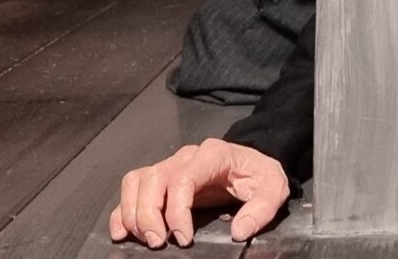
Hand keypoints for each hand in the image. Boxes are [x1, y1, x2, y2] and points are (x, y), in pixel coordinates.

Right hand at [109, 138, 289, 247]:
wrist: (254, 163)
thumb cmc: (260, 175)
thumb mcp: (274, 187)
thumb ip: (262, 208)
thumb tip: (239, 231)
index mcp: (214, 155)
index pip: (183, 178)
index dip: (176, 210)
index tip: (183, 238)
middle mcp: (187, 156)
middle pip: (154, 179)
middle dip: (149, 215)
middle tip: (159, 243)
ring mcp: (171, 165)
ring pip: (137, 181)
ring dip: (134, 213)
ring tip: (146, 240)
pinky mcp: (162, 179)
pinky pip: (132, 187)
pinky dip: (123, 210)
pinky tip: (124, 232)